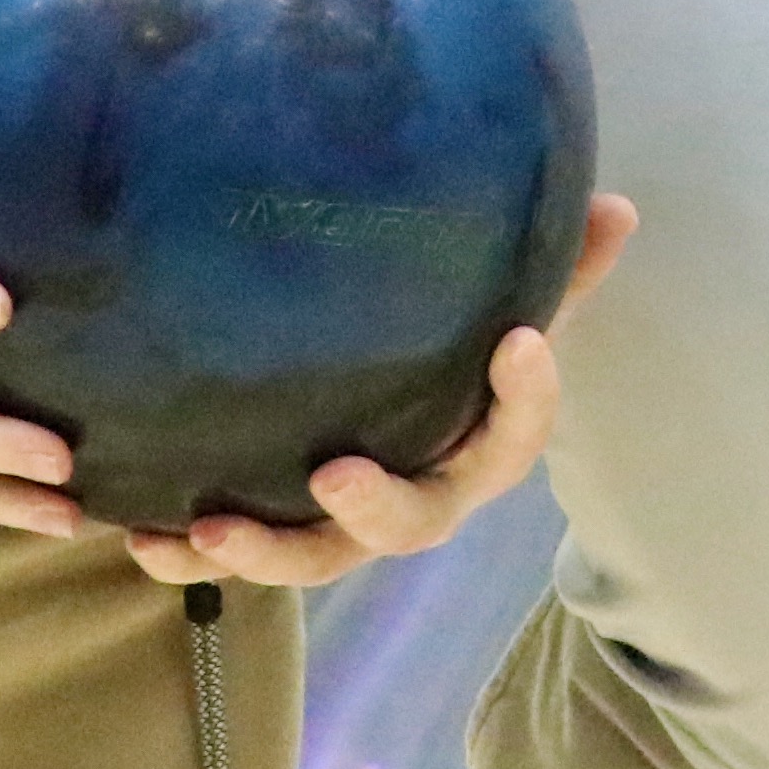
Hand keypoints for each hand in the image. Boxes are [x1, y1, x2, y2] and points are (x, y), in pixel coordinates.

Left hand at [139, 192, 636, 592]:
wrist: (393, 427)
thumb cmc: (455, 361)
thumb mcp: (505, 311)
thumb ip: (557, 271)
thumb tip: (621, 206)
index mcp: (479, 450)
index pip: (519, 434)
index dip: (528, 396)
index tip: (518, 340)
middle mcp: (418, 500)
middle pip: (409, 526)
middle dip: (373, 507)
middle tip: (332, 475)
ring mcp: (345, 528)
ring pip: (315, 558)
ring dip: (262, 552)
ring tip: (209, 526)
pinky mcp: (280, 531)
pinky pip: (236, 562)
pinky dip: (190, 556)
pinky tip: (147, 535)